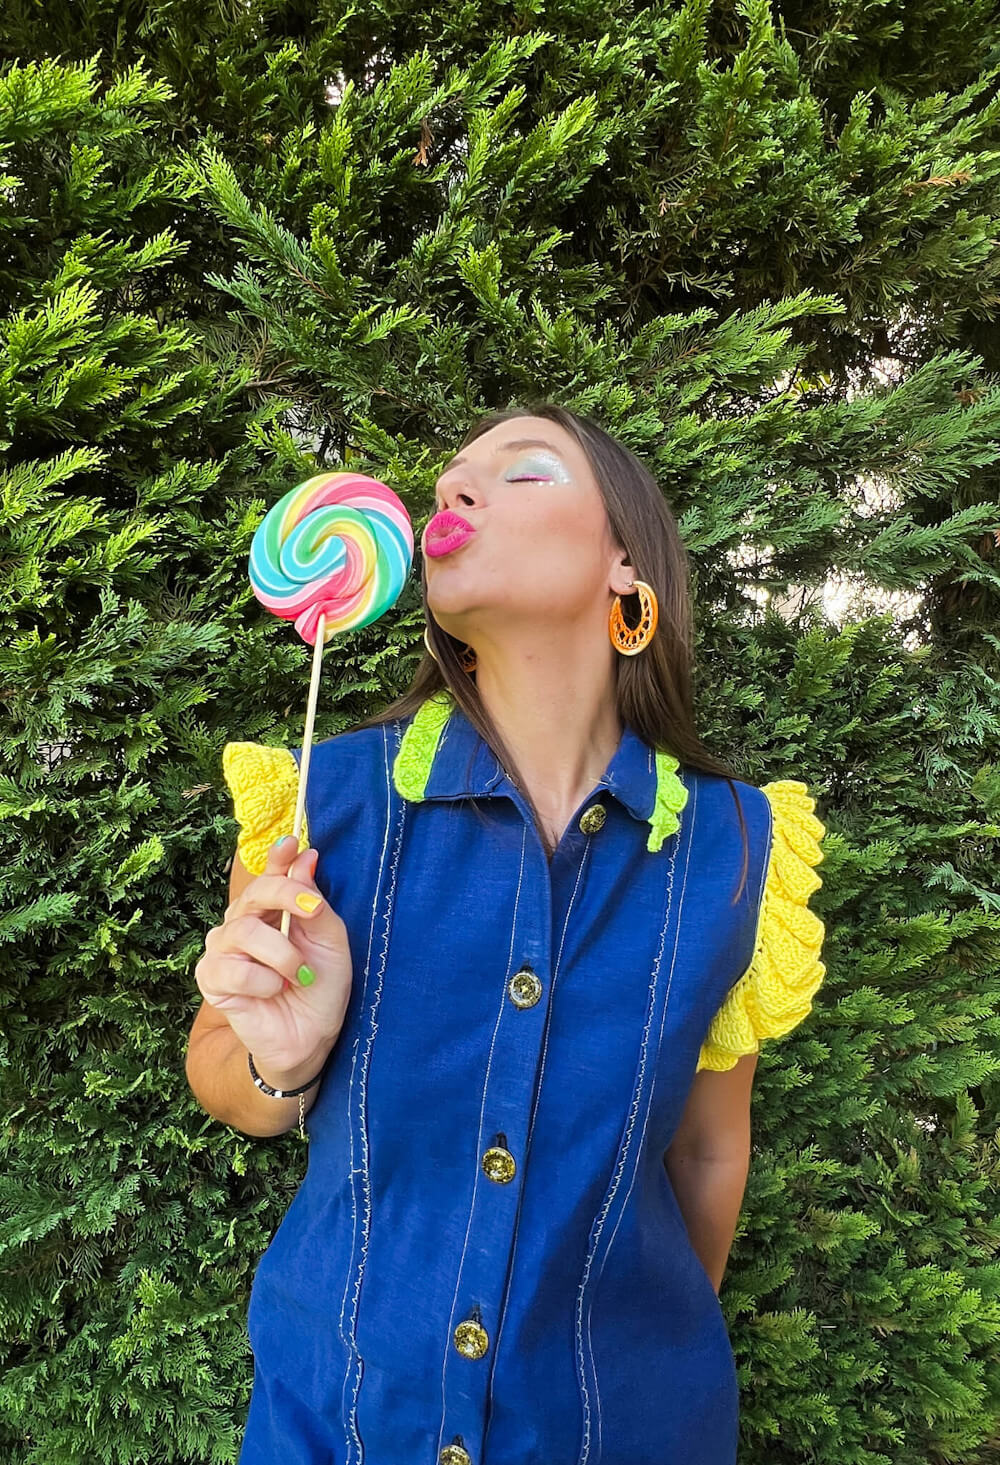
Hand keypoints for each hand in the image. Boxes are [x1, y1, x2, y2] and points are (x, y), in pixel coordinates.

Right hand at [195, 837, 352, 1080]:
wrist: (310, 1038)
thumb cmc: (321, 987)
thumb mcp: (330, 943)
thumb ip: (315, 904)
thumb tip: (305, 857)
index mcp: (273, 909)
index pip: (271, 873)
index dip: (279, 856)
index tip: (294, 843)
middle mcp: (243, 922)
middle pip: (254, 892)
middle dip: (285, 895)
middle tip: (312, 910)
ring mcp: (223, 949)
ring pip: (244, 932)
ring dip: (281, 954)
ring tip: (299, 975)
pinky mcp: (211, 979)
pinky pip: (234, 969)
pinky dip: (263, 981)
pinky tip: (273, 993)